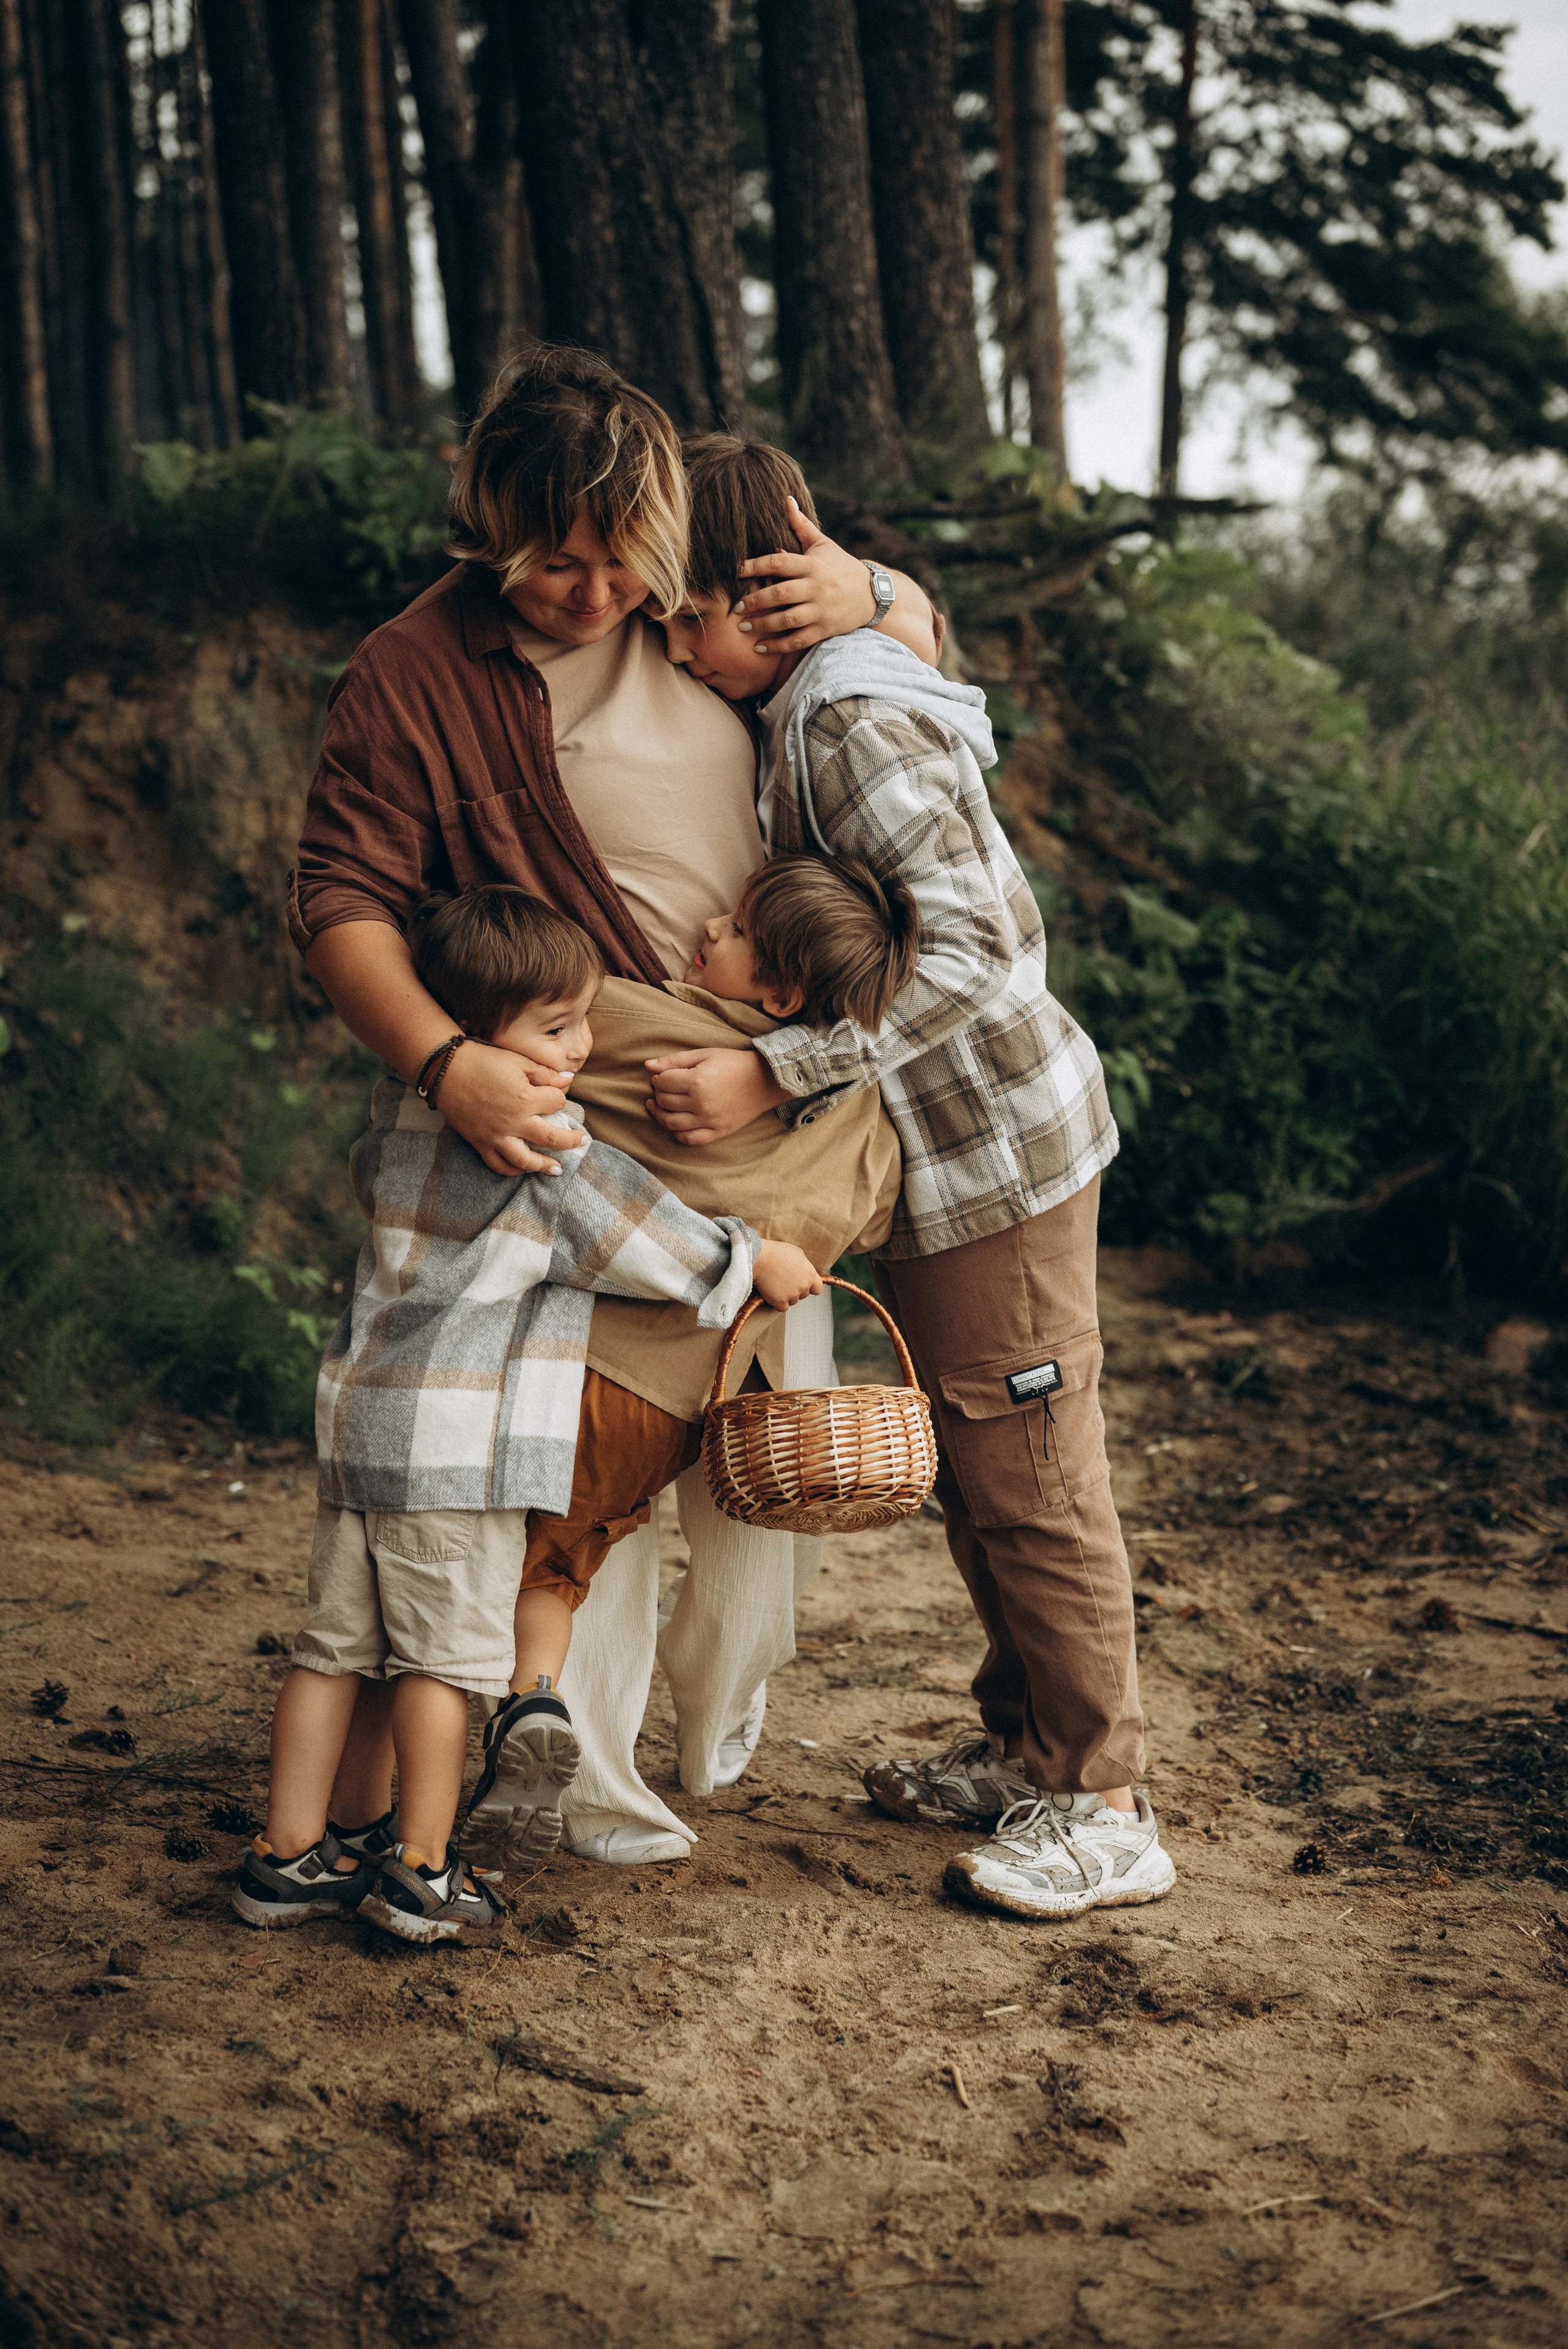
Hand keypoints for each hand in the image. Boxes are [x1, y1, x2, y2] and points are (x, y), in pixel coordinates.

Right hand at [436, 1041, 574, 1175]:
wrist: (446, 1070)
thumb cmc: (482, 1061)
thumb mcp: (518, 1061)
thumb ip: (545, 1074)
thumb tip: (570, 1078)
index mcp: (525, 1099)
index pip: (557, 1103)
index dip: (560, 1098)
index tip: (556, 1096)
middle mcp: (514, 1122)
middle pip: (552, 1138)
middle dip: (570, 1140)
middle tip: (581, 1141)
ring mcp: (496, 1136)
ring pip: (526, 1160)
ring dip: (544, 1166)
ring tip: (557, 1169)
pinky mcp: (481, 1143)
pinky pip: (498, 1165)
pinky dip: (512, 1170)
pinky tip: (523, 1169)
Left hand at [643, 1047, 789, 1145]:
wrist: (764, 1080)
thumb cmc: (733, 1063)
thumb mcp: (704, 1054)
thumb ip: (674, 1060)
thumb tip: (647, 1065)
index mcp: (696, 1081)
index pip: (662, 1083)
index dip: (658, 1078)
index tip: (662, 1076)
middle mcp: (700, 1103)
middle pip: (664, 1102)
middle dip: (658, 1094)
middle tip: (663, 1088)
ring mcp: (709, 1120)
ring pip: (671, 1123)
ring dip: (660, 1114)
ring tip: (659, 1106)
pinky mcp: (717, 1132)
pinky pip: (689, 1139)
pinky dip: (677, 1133)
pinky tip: (675, 1123)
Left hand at [732, 500, 876, 649]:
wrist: (872, 594)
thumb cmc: (840, 566)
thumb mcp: (823, 544)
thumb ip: (801, 526)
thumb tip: (786, 499)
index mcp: (812, 564)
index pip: (779, 563)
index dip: (755, 566)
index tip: (735, 571)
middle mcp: (816, 587)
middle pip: (781, 593)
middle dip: (755, 600)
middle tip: (735, 606)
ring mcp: (821, 610)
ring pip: (788, 619)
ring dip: (763, 624)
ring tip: (743, 626)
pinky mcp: (825, 629)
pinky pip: (798, 640)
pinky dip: (778, 646)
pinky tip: (759, 647)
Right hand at [752, 1240, 824, 1309]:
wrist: (760, 1258)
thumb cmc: (776, 1252)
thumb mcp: (797, 1253)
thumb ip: (804, 1265)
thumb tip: (804, 1270)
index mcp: (810, 1275)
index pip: (817, 1289)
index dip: (810, 1287)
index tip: (802, 1284)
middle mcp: (804, 1286)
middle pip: (803, 1295)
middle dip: (795, 1290)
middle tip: (784, 1280)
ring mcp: (792, 1295)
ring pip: (792, 1301)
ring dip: (785, 1296)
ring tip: (775, 1283)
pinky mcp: (780, 1302)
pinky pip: (781, 1307)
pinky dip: (776, 1302)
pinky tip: (771, 1292)